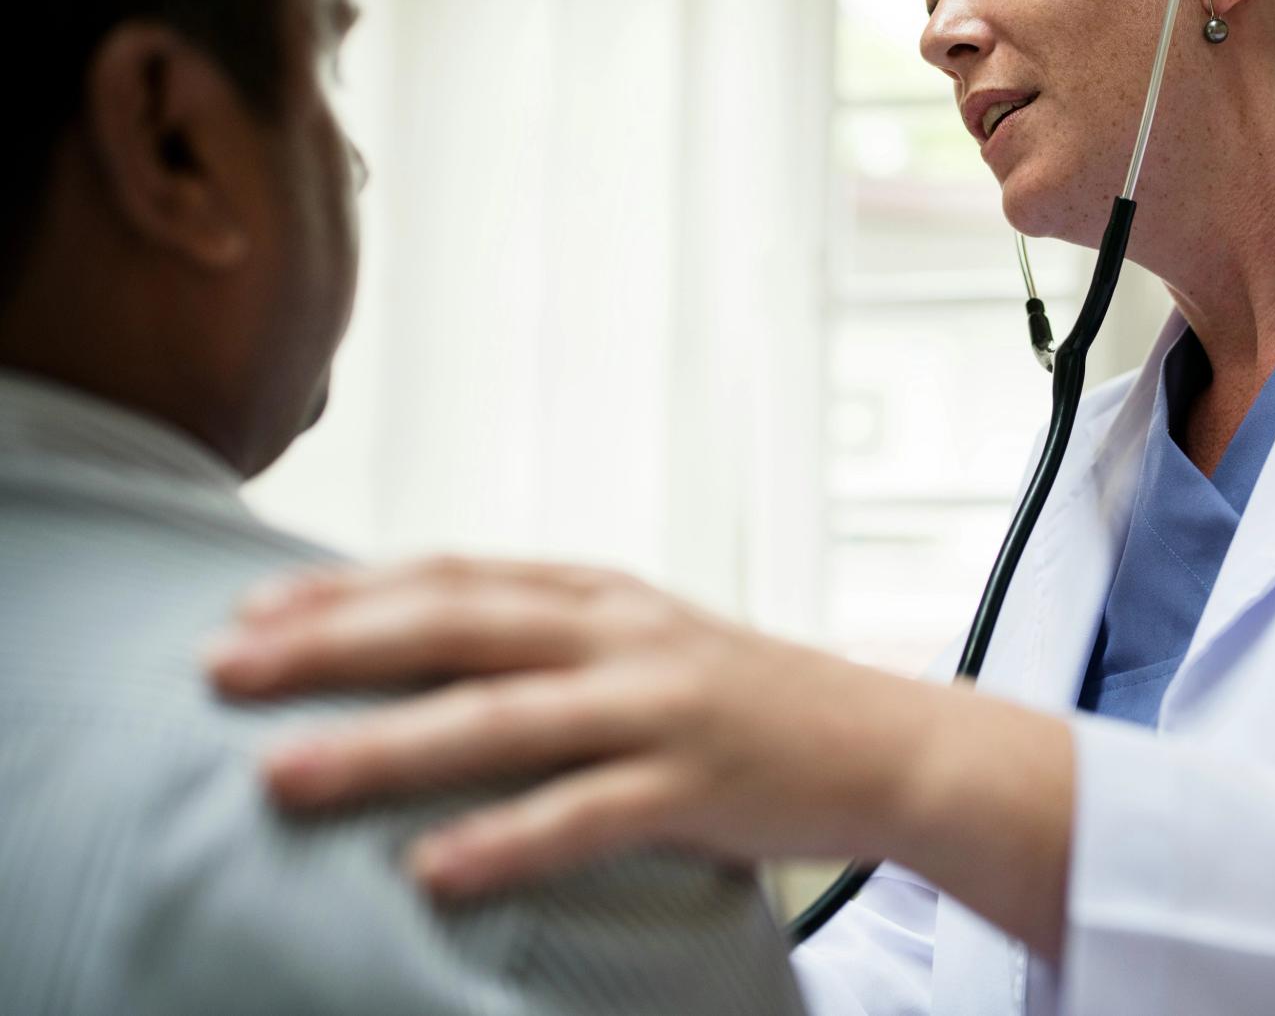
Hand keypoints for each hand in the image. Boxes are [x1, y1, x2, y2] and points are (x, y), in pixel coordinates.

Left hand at [206, 556, 1073, 954]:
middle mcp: (623, 634)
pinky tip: (432, 871)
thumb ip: (544, 638)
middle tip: (221, 669)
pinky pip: (588, 814)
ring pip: (504, 718)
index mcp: (602, 593)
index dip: (345, 588)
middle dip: (332, 644)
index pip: (454, 574)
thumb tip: (408, 650)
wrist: (883, 741)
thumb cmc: (742, 698)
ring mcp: (662, 705)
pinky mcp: (697, 781)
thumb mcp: (641, 642)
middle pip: (458, 624)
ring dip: (386, 744)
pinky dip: (508, 840)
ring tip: (283, 774)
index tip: (245, 609)